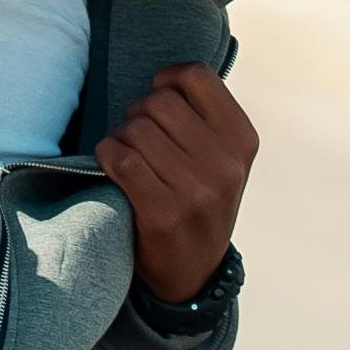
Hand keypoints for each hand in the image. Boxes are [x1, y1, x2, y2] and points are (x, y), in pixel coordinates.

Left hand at [97, 60, 254, 307]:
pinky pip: (120, 158)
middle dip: (138, 112)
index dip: (167, 80)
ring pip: (136, 129)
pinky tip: (113, 167)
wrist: (193, 273)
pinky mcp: (163, 212)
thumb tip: (164, 76)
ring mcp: (196, 190)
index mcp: (242, 140)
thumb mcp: (223, 159)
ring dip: (121, 137)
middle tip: (138, 134)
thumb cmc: (199, 201)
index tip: (159, 97)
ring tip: (128, 156)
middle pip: (159, 101)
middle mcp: (224, 163)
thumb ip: (204, 117)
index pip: (197, 76)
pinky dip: (107, 155)